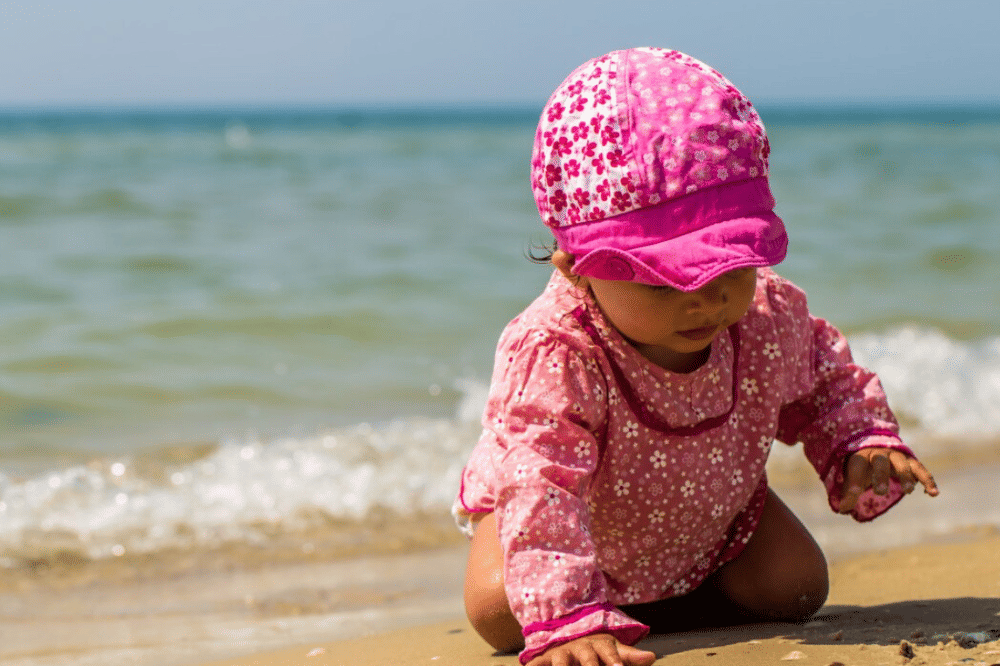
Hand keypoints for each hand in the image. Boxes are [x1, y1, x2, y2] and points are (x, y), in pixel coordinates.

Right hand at [526, 633, 655, 665]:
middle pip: (586, 659)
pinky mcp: (544, 660)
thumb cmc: (595, 648)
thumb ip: (629, 656)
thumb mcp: (612, 650)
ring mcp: (560, 654)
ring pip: (561, 663)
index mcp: (599, 646)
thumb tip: (653, 657)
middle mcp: (579, 649)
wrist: (564, 633)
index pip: (609, 653)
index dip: (615, 662)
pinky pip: (537, 665)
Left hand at [838, 447, 938, 513]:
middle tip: (880, 492)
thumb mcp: (853, 476)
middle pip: (880, 461)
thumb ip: (848, 492)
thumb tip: (842, 510)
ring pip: (902, 463)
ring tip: (908, 492)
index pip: (856, 466)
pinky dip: (928, 480)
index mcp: (861, 456)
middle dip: (880, 475)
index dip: (854, 481)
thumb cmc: (863, 467)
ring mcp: (897, 456)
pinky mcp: (911, 462)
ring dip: (905, 476)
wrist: (878, 447)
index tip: (853, 496)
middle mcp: (879, 454)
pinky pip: (921, 469)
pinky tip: (933, 493)